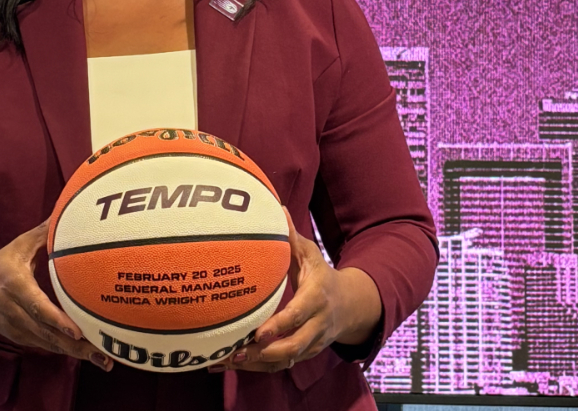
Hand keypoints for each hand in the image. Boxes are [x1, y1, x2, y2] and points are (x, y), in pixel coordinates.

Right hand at [0, 219, 112, 370]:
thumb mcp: (16, 247)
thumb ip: (41, 234)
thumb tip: (64, 211)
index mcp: (15, 286)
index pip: (37, 306)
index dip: (57, 320)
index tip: (77, 330)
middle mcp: (15, 311)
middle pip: (47, 333)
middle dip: (75, 345)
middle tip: (103, 351)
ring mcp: (17, 329)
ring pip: (49, 344)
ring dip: (75, 353)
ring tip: (104, 359)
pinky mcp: (21, 338)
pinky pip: (46, 346)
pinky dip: (66, 352)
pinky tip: (88, 356)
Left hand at [215, 209, 381, 373]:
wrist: (350, 307)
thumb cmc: (322, 276)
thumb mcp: (311, 255)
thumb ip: (292, 237)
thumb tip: (277, 208)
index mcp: (316, 299)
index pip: (297, 316)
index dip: (279, 326)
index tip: (258, 332)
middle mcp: (316, 325)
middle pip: (293, 346)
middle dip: (265, 353)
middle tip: (237, 351)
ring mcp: (310, 343)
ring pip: (285, 360)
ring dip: (256, 364)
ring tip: (227, 360)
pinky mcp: (303, 353)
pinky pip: (280, 366)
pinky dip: (256, 368)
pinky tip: (229, 364)